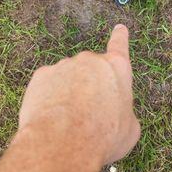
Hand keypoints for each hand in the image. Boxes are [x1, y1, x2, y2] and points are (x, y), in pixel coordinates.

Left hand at [18, 24, 140, 164]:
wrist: (63, 143)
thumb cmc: (102, 136)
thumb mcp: (129, 129)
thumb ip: (123, 112)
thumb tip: (116, 114)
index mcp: (117, 68)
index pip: (120, 46)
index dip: (120, 37)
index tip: (119, 28)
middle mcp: (91, 60)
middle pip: (91, 69)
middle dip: (90, 86)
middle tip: (89, 113)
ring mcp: (64, 65)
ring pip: (67, 78)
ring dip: (68, 93)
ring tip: (69, 120)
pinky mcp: (42, 75)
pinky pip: (48, 85)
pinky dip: (49, 98)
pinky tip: (52, 116)